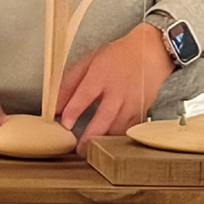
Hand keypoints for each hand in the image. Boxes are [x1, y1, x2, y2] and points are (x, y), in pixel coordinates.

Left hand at [58, 23, 175, 154]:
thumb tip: (54, 107)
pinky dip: (118, 139)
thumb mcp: (89, 62)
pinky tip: (109, 145)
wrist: (149, 53)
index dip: (74, 110)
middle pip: (104, 117)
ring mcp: (132, 102)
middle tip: (78, 149)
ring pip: (118, 128)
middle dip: (90, 135)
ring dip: (103, 141)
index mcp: (102, 74)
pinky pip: (129, 130)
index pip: (86, 94)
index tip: (64, 124)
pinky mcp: (142, 111)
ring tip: (90, 151)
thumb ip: (69, 84)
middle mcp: (118, 90)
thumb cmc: (117, 57)